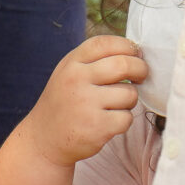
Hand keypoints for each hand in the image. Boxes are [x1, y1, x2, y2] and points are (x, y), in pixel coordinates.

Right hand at [25, 35, 147, 164]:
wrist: (43, 140)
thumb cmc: (63, 104)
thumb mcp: (68, 74)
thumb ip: (93, 61)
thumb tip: (135, 53)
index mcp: (71, 64)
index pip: (106, 44)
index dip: (128, 46)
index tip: (135, 54)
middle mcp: (76, 80)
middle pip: (124, 64)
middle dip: (141, 70)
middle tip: (140, 77)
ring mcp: (86, 103)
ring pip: (130, 94)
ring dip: (129, 101)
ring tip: (112, 106)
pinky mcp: (96, 126)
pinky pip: (127, 118)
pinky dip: (122, 121)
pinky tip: (107, 123)